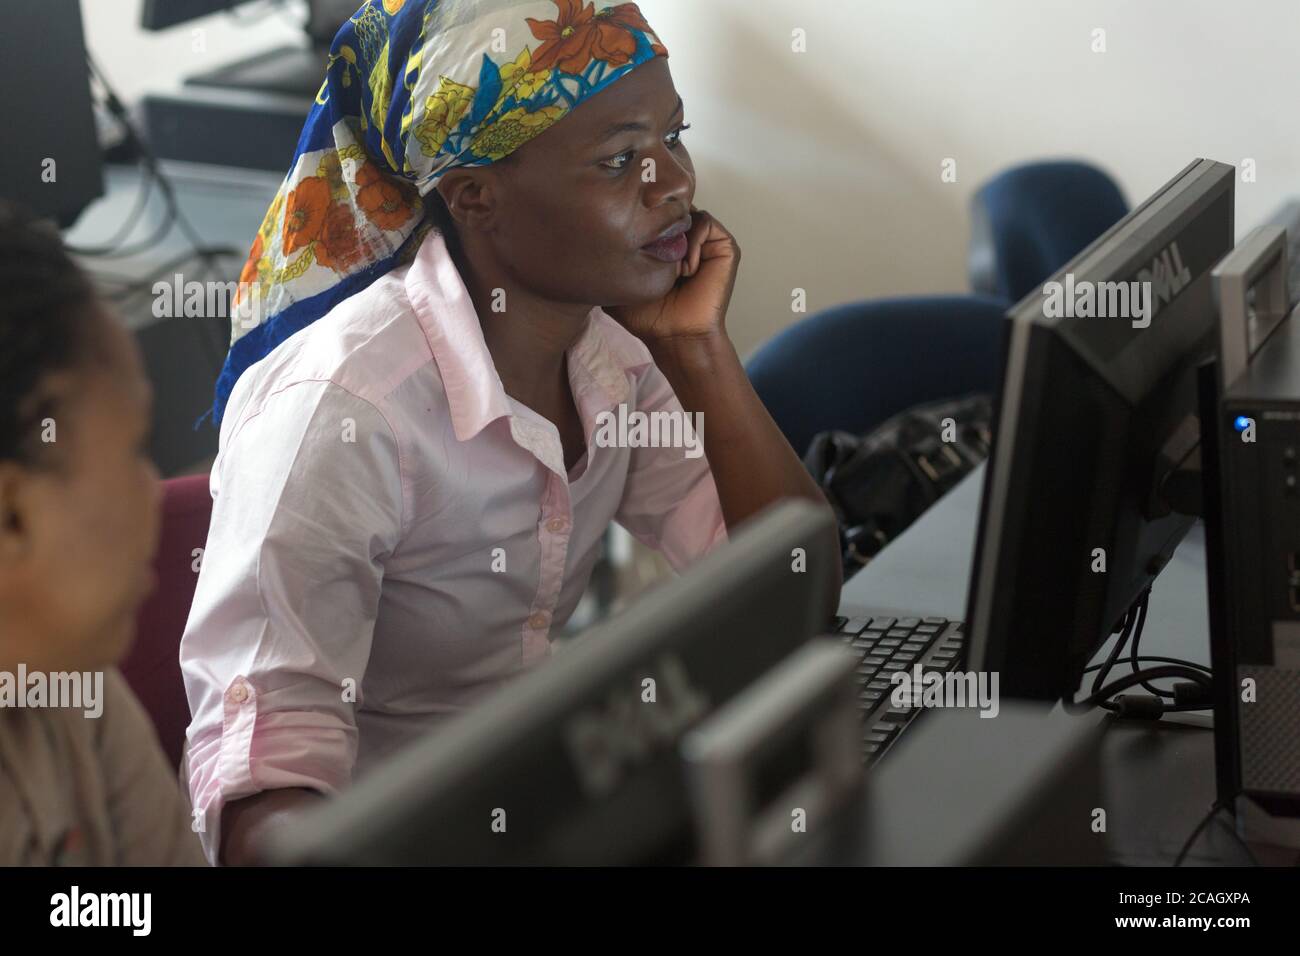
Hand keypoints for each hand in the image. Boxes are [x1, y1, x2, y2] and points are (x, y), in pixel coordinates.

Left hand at [606, 205, 740, 343]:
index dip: (640, 216)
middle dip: (658, 221)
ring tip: (671, 268)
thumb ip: (605, 256)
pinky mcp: (724, 245)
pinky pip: (705, 222)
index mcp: (664, 241)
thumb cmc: (648, 315)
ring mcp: (705, 239)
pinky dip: (693, 242)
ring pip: (687, 211)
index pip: (652, 209)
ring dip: (676, 236)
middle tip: (650, 249)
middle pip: (670, 205)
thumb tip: (585, 232)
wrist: (675, 336)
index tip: (631, 236)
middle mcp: (685, 236)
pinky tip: (686, 270)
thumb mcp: (616, 280)